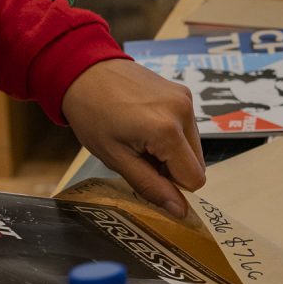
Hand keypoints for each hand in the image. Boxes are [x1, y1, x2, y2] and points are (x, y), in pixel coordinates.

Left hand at [62, 59, 204, 216]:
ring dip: (174, 153)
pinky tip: (147, 125)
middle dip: (174, 169)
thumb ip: (151, 186)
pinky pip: (189, 128)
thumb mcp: (116, 158)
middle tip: (141, 157)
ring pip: (194, 147)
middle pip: (198, 164)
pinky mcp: (184, 92)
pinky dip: (173, 135)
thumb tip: (181, 212)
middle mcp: (184, 112)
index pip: (194, 179)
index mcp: (167, 132)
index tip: (148, 175)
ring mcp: (186, 99)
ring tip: (142, 139)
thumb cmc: (92, 116)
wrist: (84, 71)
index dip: (173, 186)